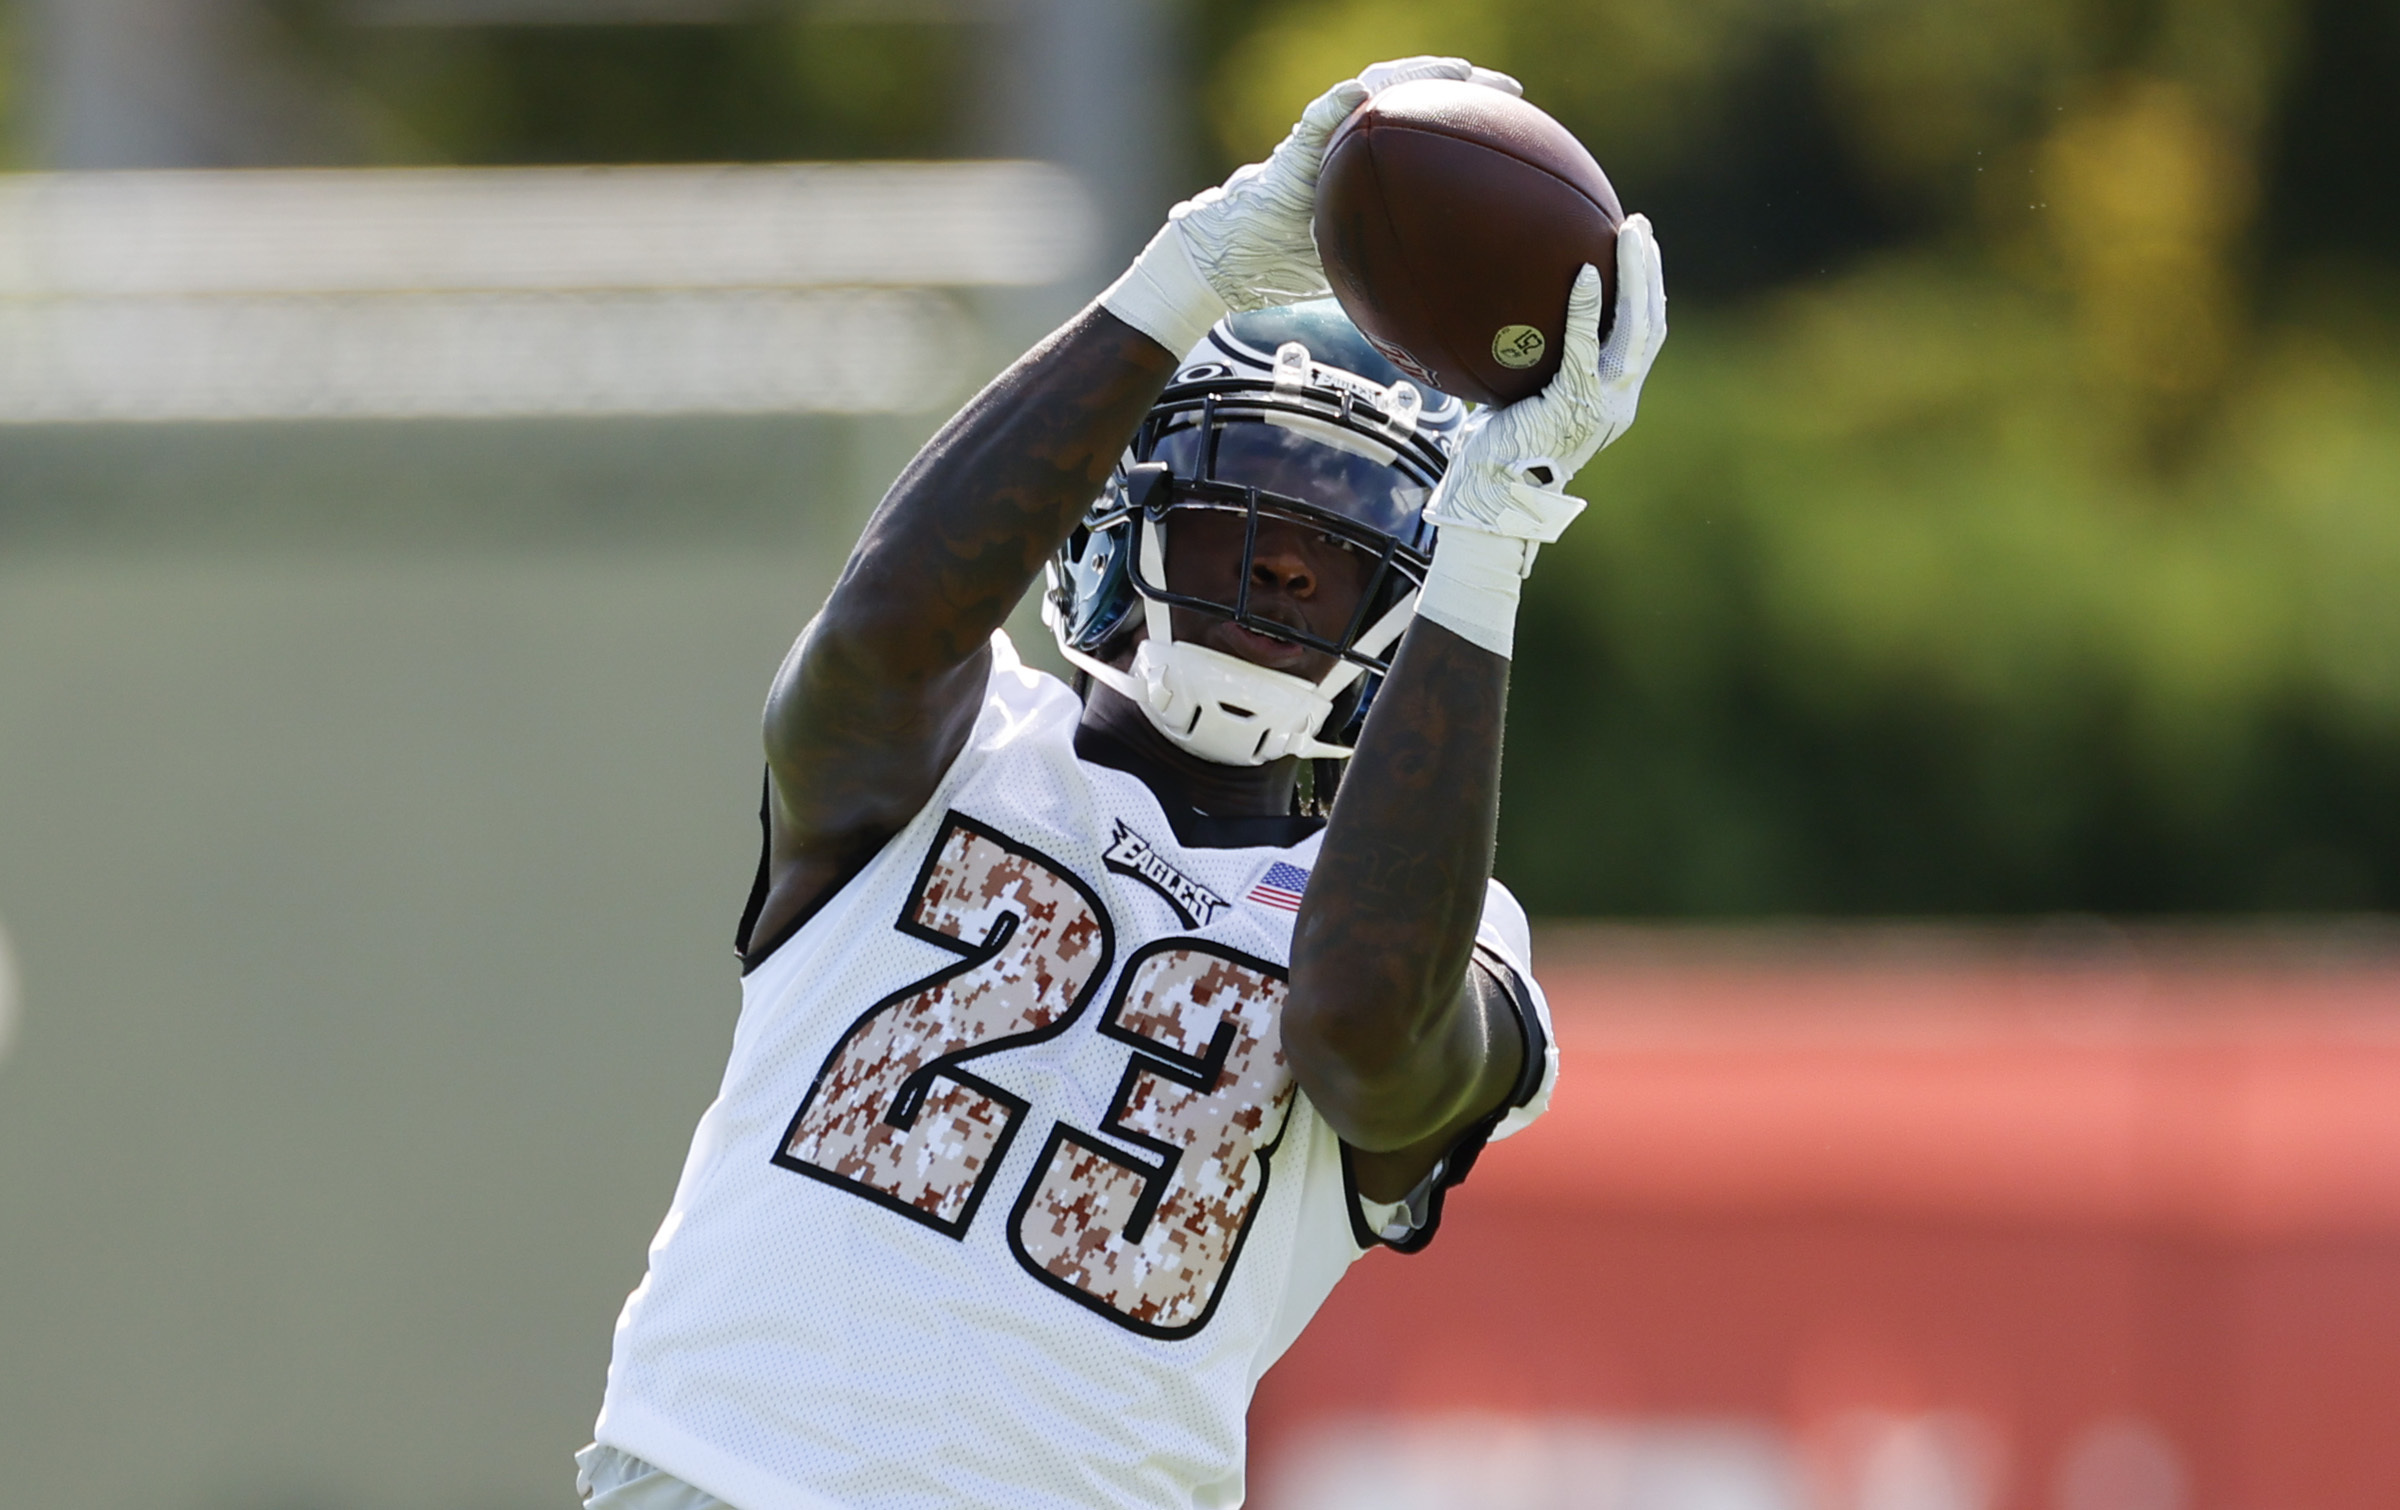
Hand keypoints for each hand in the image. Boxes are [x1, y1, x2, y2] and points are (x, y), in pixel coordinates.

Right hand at [1172, 57, 1522, 310]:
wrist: (1238, 260)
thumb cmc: (1299, 261)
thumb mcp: (1365, 265)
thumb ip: (1404, 266)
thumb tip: (1465, 304)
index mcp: (1380, 167)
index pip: (1432, 130)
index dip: (1476, 121)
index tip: (1523, 122)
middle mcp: (1357, 143)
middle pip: (1415, 99)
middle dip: (1461, 87)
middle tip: (1508, 90)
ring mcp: (1326, 140)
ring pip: (1373, 91)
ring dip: (1412, 76)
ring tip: (1450, 71)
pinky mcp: (1291, 149)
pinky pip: (1315, 120)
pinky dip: (1335, 103)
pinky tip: (1358, 94)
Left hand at [1423, 214, 1667, 545]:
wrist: (1490, 500)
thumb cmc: (1494, 456)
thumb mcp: (1515, 402)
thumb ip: (1523, 366)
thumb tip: (1496, 321)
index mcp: (1611, 402)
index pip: (1641, 342)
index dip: (1646, 298)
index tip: (1640, 259)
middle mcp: (1618, 403)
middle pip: (1651, 326)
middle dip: (1650, 274)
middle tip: (1640, 227)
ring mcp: (1603, 405)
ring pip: (1637, 331)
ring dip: (1637, 277)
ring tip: (1630, 233)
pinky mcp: (1576, 405)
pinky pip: (1585, 347)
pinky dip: (1587, 309)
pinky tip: (1585, 272)